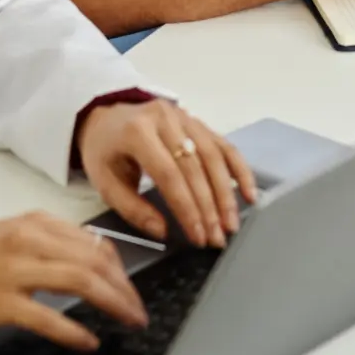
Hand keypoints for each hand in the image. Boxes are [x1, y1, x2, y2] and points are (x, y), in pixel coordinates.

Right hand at [0, 214, 144, 351]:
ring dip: (114, 303)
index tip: (130, 287)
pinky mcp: (1, 301)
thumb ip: (47, 242)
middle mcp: (29, 239)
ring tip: (129, 320)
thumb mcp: (8, 234)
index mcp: (34, 221)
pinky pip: (49, 317)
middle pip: (96, 260)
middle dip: (126, 288)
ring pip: (82, 281)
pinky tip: (89, 341)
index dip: (121, 267)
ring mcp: (16, 270)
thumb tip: (88, 260)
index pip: (94, 241)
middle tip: (137, 310)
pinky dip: (75, 330)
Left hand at [78, 99, 258, 249]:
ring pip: (214, 155)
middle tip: (218, 238)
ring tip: (232, 223)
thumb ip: (132, 208)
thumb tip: (163, 232)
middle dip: (209, 207)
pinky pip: (224, 144)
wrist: (106, 116)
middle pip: (195, 166)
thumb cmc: (104, 151)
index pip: (169, 174)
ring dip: (227, 193)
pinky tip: (249, 193)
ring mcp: (185, 116)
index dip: (186, 207)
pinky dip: (239, 169)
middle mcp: (165, 119)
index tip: (198, 236)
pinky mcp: (198, 121)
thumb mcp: (104, 181)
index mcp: (137, 132)